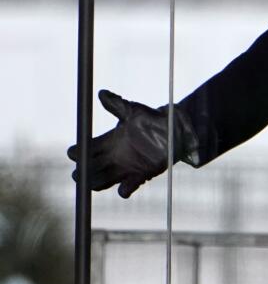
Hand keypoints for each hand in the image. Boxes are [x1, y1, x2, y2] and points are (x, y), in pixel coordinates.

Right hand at [67, 89, 198, 198]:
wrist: (175, 128)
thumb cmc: (152, 118)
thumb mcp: (133, 111)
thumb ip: (116, 104)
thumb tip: (101, 93)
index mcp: (108, 141)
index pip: (83, 151)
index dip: (76, 153)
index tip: (75, 152)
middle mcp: (113, 157)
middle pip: (88, 169)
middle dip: (81, 171)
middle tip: (83, 169)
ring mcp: (125, 167)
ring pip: (101, 181)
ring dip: (95, 183)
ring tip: (94, 181)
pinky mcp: (141, 175)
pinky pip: (127, 188)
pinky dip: (124, 190)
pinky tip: (124, 187)